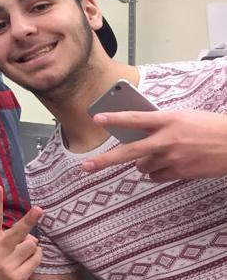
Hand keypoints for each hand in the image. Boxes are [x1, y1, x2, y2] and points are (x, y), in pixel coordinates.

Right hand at [0, 185, 42, 279]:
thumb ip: (8, 238)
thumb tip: (33, 236)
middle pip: (18, 231)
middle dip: (30, 220)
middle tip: (39, 209)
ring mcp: (8, 264)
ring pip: (32, 245)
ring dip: (32, 246)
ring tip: (23, 252)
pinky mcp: (17, 276)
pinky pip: (36, 259)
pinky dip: (36, 257)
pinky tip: (27, 261)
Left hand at [82, 110, 226, 180]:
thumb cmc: (209, 127)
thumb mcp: (183, 117)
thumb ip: (159, 124)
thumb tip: (135, 132)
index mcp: (169, 120)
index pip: (135, 118)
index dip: (114, 119)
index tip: (96, 118)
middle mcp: (168, 139)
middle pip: (129, 152)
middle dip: (104, 161)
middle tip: (85, 167)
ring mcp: (173, 158)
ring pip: (141, 166)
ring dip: (143, 162)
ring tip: (161, 153)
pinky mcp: (179, 172)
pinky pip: (154, 176)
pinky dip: (155, 172)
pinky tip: (168, 163)